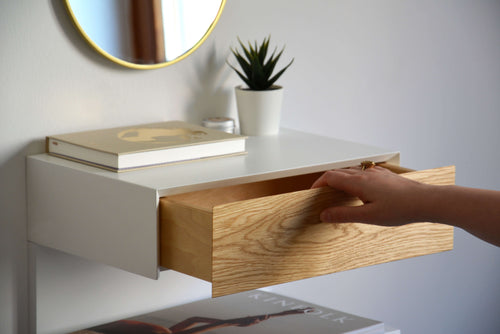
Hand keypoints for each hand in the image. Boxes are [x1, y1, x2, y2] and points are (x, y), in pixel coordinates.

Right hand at [311, 166, 429, 225]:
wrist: (426, 201)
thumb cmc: (401, 209)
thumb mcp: (369, 216)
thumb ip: (344, 215)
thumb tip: (324, 214)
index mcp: (358, 182)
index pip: (330, 177)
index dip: (318, 184)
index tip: (312, 193)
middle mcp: (365, 174)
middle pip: (338, 172)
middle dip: (327, 182)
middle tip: (322, 195)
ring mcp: (376, 173)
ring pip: (351, 172)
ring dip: (340, 180)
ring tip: (338, 194)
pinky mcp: (385, 175)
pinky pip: (363, 173)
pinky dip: (354, 179)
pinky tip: (360, 190)